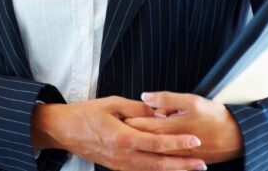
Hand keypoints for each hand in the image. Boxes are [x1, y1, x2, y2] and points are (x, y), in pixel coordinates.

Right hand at [31, 96, 207, 170]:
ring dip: (173, 170)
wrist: (64, 130)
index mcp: (122, 138)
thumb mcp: (112, 103)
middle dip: (182, 164)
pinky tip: (168, 169)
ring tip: (192, 168)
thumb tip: (159, 110)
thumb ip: (137, 108)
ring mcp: (119, 165)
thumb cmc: (86, 114)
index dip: (178, 143)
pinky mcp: (116, 168)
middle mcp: (122, 156)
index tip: (195, 141)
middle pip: (159, 163)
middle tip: (202, 164)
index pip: (156, 143)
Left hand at [124, 92, 242, 164]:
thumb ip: (166, 99)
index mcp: (166, 128)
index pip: (137, 124)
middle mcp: (167, 145)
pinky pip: (160, 159)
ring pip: (148, 149)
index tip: (118, 112)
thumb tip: (145, 97)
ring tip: (128, 134)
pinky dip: (151, 153)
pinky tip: (147, 148)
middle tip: (119, 122)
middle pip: (139, 139)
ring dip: (138, 142)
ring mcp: (173, 156)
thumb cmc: (216, 118)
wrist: (237, 139)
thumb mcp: (192, 101)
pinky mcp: (180, 161)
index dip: (126, 118)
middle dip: (129, 130)